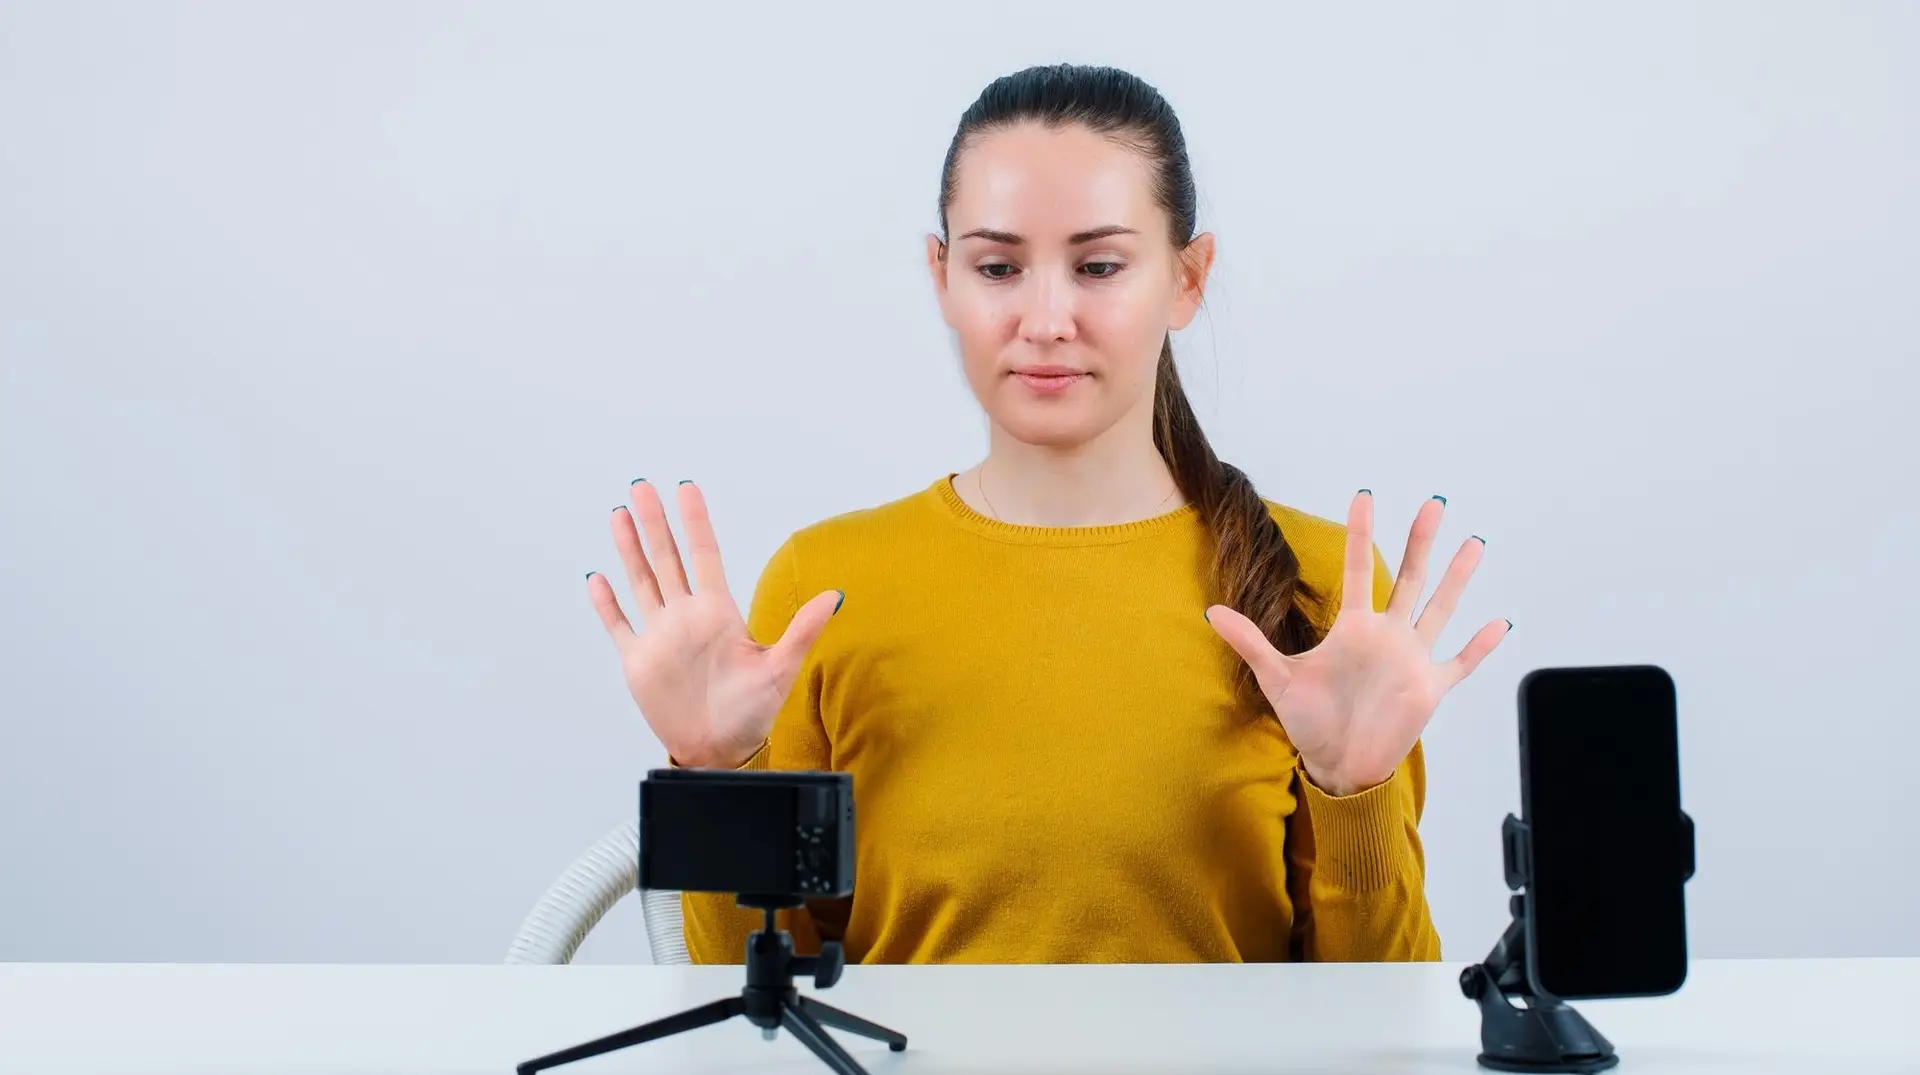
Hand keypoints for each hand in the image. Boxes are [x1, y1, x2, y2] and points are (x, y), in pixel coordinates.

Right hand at [587, 480, 842, 768]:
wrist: (721, 750)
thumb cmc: (753, 711)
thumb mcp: (781, 669)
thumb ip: (803, 630)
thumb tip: (835, 596)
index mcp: (718, 613)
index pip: (705, 556)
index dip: (695, 522)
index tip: (687, 489)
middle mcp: (686, 617)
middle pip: (667, 559)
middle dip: (655, 523)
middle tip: (642, 486)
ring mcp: (660, 637)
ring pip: (641, 582)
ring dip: (629, 550)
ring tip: (619, 515)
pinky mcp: (639, 661)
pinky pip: (619, 625)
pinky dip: (607, 603)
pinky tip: (597, 578)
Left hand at [1206, 491, 1508, 795]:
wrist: (1336, 764)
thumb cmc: (1309, 721)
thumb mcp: (1277, 678)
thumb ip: (1251, 643)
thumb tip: (1213, 612)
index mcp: (1353, 628)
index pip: (1358, 570)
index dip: (1360, 534)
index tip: (1364, 496)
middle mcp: (1386, 636)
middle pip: (1409, 578)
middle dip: (1421, 541)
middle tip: (1433, 502)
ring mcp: (1411, 660)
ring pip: (1439, 609)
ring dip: (1457, 579)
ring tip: (1474, 543)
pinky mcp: (1429, 689)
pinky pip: (1459, 663)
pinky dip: (1478, 646)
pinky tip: (1499, 621)